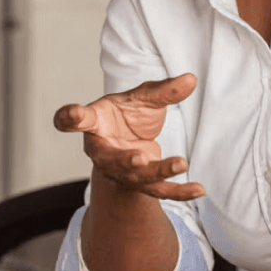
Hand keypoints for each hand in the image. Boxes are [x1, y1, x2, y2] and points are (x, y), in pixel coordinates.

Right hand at [53, 74, 204, 200]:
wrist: (130, 140)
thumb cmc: (128, 114)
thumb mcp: (143, 97)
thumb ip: (164, 90)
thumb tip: (192, 79)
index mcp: (95, 125)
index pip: (79, 120)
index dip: (71, 117)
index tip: (73, 114)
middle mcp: (103, 152)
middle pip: (111, 161)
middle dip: (125, 162)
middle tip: (139, 159)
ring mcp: (122, 172)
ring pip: (138, 178)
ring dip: (159, 173)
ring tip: (181, 163)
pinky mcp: (142, 183)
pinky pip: (160, 190)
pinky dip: (180, 191)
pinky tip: (199, 190)